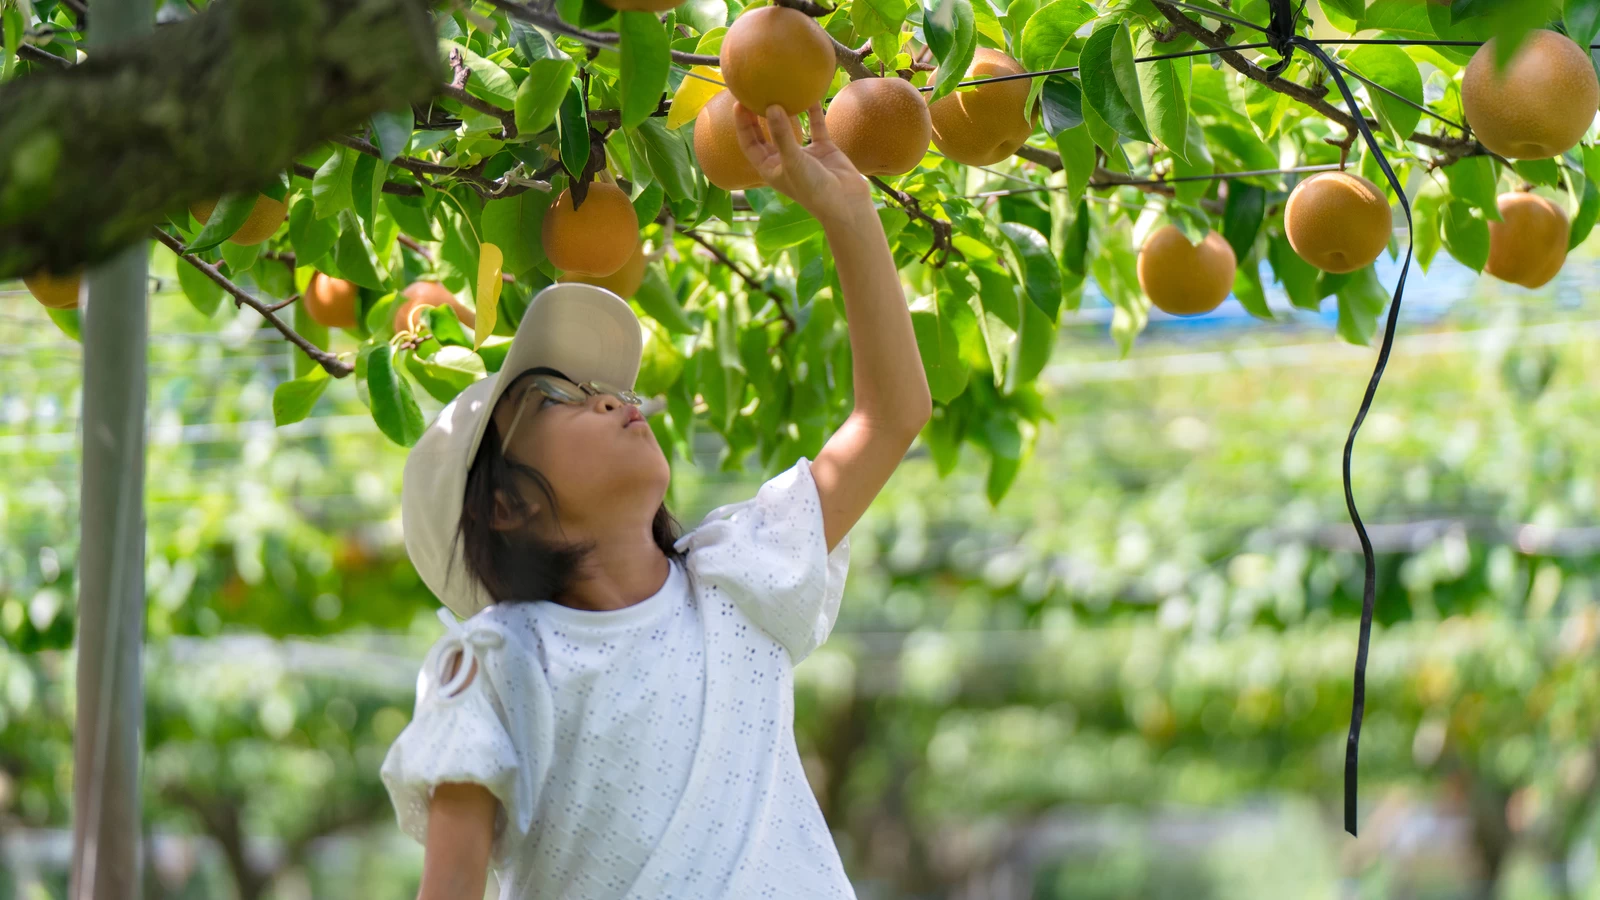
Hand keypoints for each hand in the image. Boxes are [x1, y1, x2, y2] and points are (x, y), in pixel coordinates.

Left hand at [734, 102, 873, 225]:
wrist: (846, 203)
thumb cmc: (813, 189)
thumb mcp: (793, 161)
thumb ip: (782, 134)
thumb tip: (771, 106)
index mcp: (769, 168)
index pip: (749, 143)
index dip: (742, 124)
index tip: (739, 103)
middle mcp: (783, 159)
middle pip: (766, 133)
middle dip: (758, 114)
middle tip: (754, 91)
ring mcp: (804, 154)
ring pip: (791, 128)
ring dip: (785, 111)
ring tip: (778, 89)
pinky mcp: (823, 149)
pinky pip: (816, 126)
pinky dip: (814, 112)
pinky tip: (811, 95)